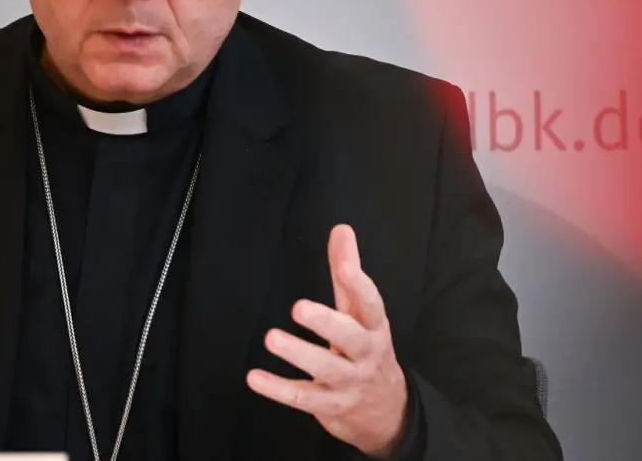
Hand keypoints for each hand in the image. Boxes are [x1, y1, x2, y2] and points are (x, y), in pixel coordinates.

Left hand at [247, 225, 408, 457]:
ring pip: (326, 369)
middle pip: (351, 338)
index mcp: (375, 328)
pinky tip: (255, 377)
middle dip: (326, 323)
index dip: (359, 284)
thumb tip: (341, 230)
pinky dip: (278, 389)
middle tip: (298, 307)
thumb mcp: (361, 314)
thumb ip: (348, 273)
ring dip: (299, 354)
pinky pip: (303, 398)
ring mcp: (349, 383)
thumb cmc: (368, 350)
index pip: (372, 304)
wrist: (387, 411)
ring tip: (271, 338)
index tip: (343, 266)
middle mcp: (366, 354)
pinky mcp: (330, 406)